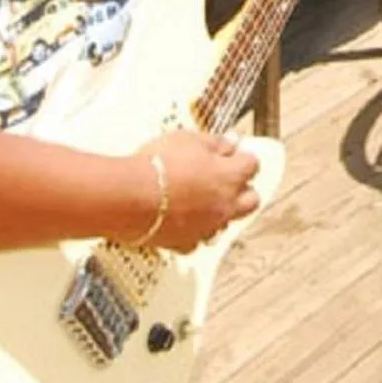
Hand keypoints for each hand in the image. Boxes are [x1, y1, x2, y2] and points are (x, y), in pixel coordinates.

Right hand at [140, 129, 258, 250]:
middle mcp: (225, 205)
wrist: (129, 198)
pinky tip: (182, 221)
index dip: (243, 158)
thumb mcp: (189, 139)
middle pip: (250, 201)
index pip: (252, 165)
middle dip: (243, 190)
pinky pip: (197, 240)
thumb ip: (216, 142)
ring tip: (202, 200)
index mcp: (229, 177)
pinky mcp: (185, 243)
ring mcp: (206, 227)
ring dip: (219, 212)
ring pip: (226, 223)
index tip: (234, 155)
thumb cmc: (158, 166)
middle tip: (228, 180)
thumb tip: (231, 142)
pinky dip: (193, 232)